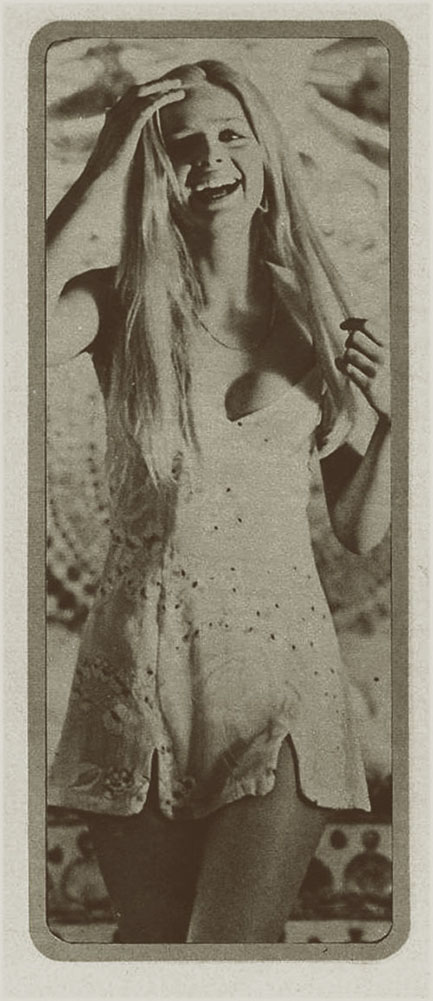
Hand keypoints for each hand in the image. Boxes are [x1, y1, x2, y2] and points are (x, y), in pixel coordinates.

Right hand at [47, 76, 185, 254]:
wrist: (97, 180)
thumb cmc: (106, 174)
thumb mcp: (116, 154)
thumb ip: (123, 143)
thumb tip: (127, 146)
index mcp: (111, 118)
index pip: (130, 97)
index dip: (147, 91)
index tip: (162, 91)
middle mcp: (115, 113)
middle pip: (137, 89)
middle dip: (157, 84)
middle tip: (175, 82)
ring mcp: (120, 118)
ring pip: (143, 93)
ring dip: (163, 87)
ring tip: (180, 86)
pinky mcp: (128, 127)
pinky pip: (148, 105)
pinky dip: (162, 98)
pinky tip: (175, 96)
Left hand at [335, 318, 389, 420]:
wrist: (398, 400)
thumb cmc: (390, 371)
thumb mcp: (387, 351)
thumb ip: (373, 338)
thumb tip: (347, 326)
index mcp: (390, 344)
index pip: (367, 325)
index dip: (352, 323)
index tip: (343, 326)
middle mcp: (385, 356)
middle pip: (355, 337)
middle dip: (349, 341)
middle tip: (351, 348)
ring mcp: (377, 371)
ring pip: (349, 353)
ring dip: (346, 356)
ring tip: (351, 361)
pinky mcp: (369, 385)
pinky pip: (348, 368)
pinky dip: (341, 365)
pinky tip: (343, 365)